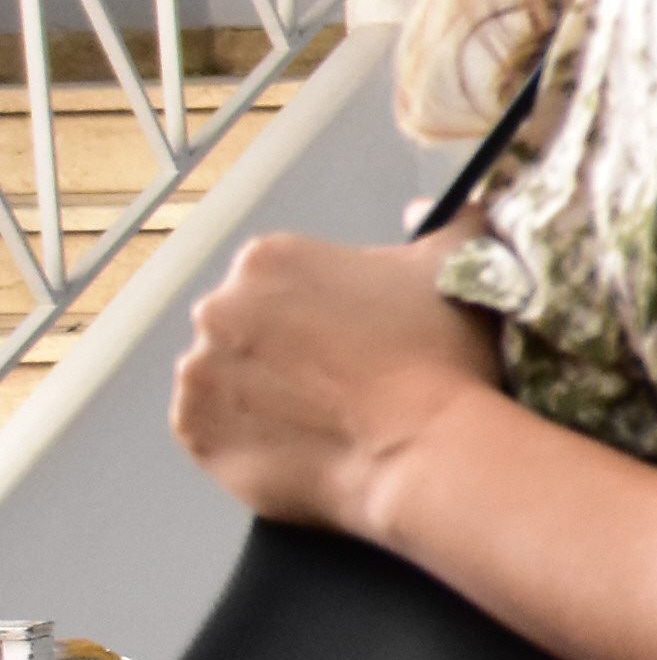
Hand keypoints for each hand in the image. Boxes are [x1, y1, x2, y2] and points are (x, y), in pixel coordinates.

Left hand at [170, 230, 501, 536]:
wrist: (423, 450)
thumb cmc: (439, 356)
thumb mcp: (458, 265)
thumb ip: (446, 219)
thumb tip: (424, 209)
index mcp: (267, 259)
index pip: (287, 281)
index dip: (330, 313)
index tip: (363, 342)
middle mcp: (216, 308)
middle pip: (248, 327)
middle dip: (288, 350)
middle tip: (346, 383)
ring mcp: (198, 373)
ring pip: (228, 379)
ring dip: (264, 394)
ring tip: (327, 420)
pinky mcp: (195, 433)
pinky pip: (216, 432)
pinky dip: (249, 439)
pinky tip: (303, 445)